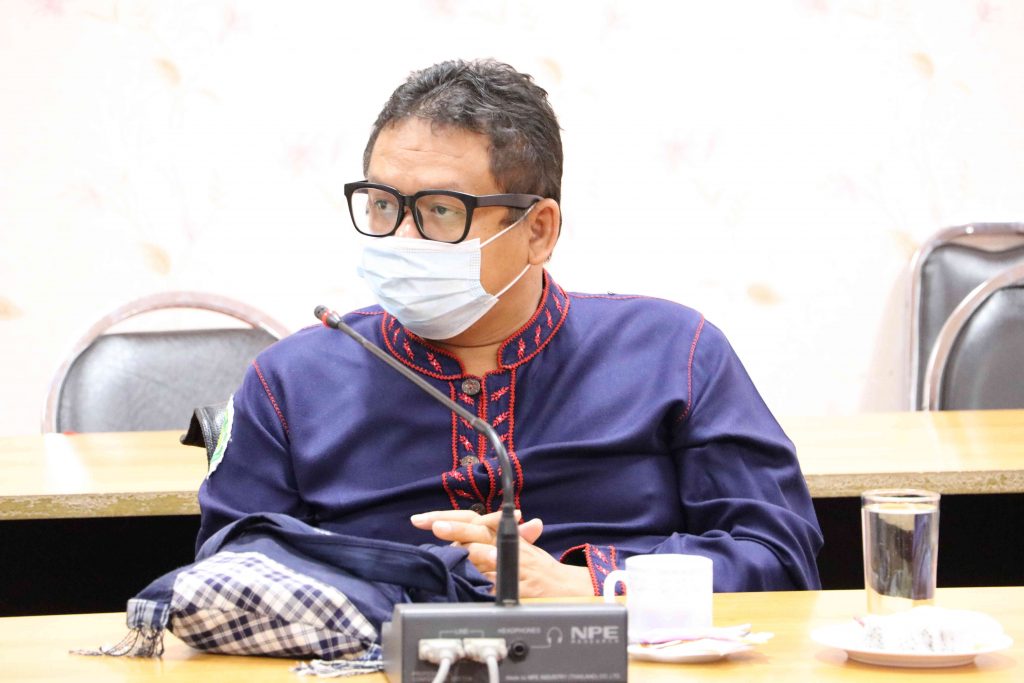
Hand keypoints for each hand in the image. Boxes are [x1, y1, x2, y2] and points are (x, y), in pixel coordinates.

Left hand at [410, 509, 592, 597]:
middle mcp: (509, 546)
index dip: (447, 517)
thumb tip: (461, 533)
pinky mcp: (526, 587)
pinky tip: (484, 580)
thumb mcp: (514, 548)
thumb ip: (490, 539)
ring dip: (475, 554)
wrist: (566, 588)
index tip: (421, 519)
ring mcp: (518, 566)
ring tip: (458, 549)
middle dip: (457, 529)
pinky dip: (494, 582)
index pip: (472, 519)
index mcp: (502, 535)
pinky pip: (505, 584)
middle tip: (435, 527)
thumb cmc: (535, 567)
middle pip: (479, 532)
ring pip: (491, 557)